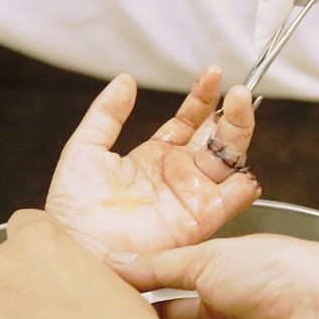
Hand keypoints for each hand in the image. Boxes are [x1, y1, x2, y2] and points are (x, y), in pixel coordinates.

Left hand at [46, 66, 260, 257]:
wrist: (76, 246)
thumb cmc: (73, 207)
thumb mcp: (84, 148)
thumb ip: (106, 113)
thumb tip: (125, 81)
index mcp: (155, 157)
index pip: (189, 120)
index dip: (202, 96)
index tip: (213, 73)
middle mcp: (179, 175)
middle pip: (216, 137)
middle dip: (229, 111)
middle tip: (237, 90)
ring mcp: (192, 196)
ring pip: (228, 161)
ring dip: (240, 133)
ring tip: (240, 108)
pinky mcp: (200, 221)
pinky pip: (230, 201)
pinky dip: (243, 187)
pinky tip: (246, 168)